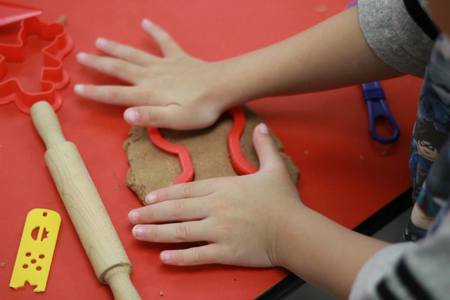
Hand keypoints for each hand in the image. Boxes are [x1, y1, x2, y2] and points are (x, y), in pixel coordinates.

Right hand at [74, 19, 234, 129]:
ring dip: (116, 47)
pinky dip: (155, 31)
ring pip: (135, 54)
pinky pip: (164, 41)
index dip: (97, 92)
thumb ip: (151, 117)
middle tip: (81, 56)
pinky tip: (145, 22)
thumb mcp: (176, 120)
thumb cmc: (200, 108)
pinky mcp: (178, 57)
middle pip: (120, 68)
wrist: (223, 86)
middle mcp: (151, 76)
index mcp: (148, 93)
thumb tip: (125, 115)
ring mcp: (164, 64)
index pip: (116, 94)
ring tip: (99, 41)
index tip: (78, 88)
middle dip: (99, 63)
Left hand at [127, 123, 302, 266]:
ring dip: (157, 233)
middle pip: (177, 210)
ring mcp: (219, 231)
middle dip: (151, 214)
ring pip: (181, 232)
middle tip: (131, 217)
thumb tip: (262, 126)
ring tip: (137, 234)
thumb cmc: (283, 201)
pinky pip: (198, 255)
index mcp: (223, 188)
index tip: (147, 198)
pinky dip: (180, 257)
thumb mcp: (274, 168)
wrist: (295, 230)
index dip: (165, 194)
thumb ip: (263, 147)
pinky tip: (164, 257)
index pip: (187, 189)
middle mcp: (216, 208)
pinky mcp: (226, 252)